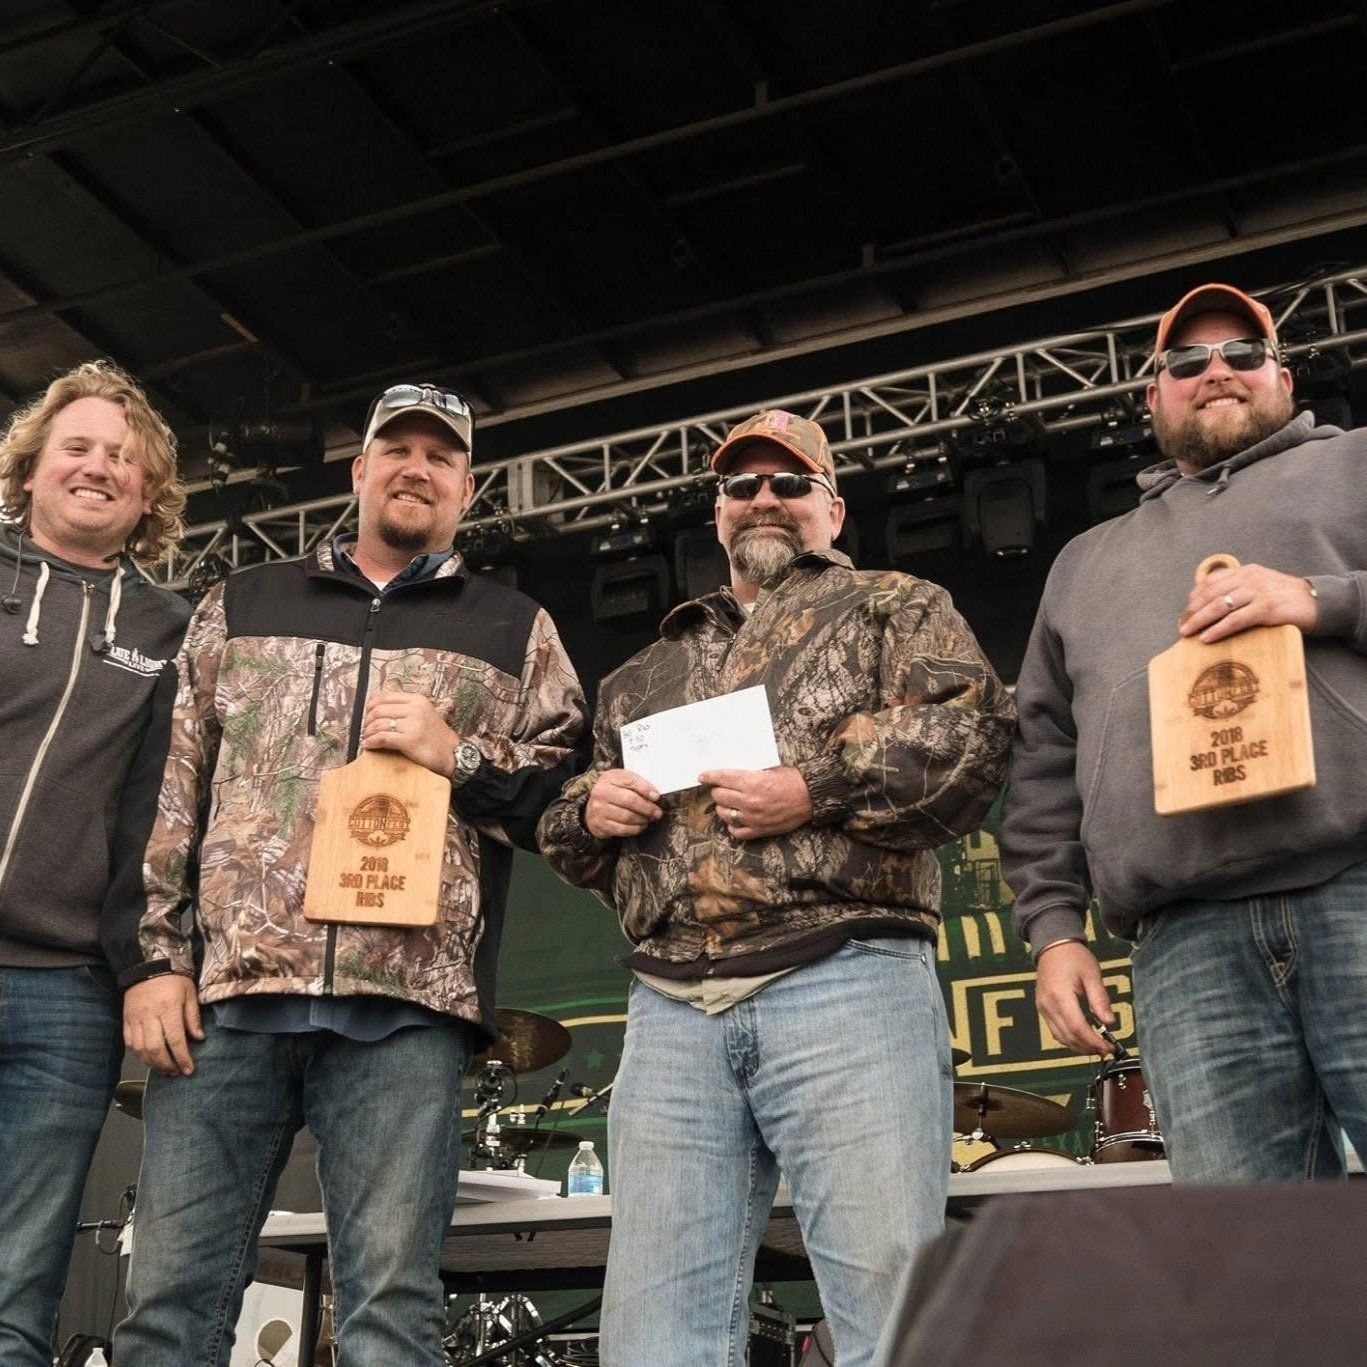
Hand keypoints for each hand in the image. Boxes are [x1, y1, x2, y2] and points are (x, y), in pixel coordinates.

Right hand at [124, 974, 202, 1076]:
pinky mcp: (126, 1020)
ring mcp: (135, 1019)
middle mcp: (149, 1015)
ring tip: (164, 1070)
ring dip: (152, 1064)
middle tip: (176, 1073)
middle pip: (155, 1048)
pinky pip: (130, 1043)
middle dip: (167, 1065)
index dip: (182, 1058)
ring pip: (140, 1049)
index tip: (189, 1069)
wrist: (148, 965)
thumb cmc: (173, 979)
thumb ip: (193, 1017)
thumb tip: (199, 1038)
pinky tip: (149, 1060)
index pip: (175, 1039)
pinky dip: (139, 1055)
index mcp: (168, 1008)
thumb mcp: (190, 993)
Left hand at [361, 689, 458, 777]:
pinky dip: (372, 742)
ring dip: (368, 732)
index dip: (371, 706)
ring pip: (378, 724)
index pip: (385, 696)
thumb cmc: (436, 736)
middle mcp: (415, 709)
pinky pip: (382, 738)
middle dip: (368, 721)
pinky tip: (369, 745)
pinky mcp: (409, 740)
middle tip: (366, 729)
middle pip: (378, 709)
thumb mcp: (424, 713)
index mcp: (417, 700)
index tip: (368, 714)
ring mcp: (412, 724)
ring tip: (367, 738)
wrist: (452, 754)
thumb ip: (404, 707)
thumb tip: (375, 700)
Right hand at [584, 769, 662, 838]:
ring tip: (649, 819)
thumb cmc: (613, 792)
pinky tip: (640, 826)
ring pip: (627, 817)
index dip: (646, 789)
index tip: (656, 797)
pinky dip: (635, 829)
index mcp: (609, 778)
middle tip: (657, 812)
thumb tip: (654, 796)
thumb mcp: (623, 781)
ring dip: (643, 819)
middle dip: (648, 808)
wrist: (595, 806)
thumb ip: (638, 784)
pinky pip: (622, 829)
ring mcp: (599, 810)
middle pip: (630, 800)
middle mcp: (601, 793)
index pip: (631, 781)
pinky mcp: (600, 825)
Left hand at [699, 766, 812, 839]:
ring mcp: (753, 817)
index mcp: (752, 782)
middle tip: (720, 788)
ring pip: (724, 813)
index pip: (722, 778)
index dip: (709, 776)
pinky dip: (732, 826)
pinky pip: (736, 831)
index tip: (702, 776)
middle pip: (719, 796)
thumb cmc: (793, 780)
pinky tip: (735, 819)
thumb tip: (730, 774)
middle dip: (717, 790)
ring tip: (728, 803)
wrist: (811, 797)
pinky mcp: (759, 830)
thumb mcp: (770, 769)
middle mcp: (749, 801)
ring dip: (723, 807)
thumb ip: (749, 773)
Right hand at [1034, 941, 1116, 1056]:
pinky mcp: (1042, 1008)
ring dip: (1079, 1046)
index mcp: (1060, 996)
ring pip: (1060, 1037)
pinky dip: (1069, 1039)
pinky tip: (1082, 1038)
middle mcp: (1048, 1005)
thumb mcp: (1092, 975)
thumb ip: (1100, 999)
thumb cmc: (1072, 957)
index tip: (1109, 1047)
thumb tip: (1109, 1022)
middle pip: (1068, 1036)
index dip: (1094, 1041)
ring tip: (1096, 1047)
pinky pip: (1055, 1030)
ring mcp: (1043, 1007)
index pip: (1077, 1027)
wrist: (1052, 945)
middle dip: (1088, 1047)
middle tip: (1106, 1050)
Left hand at [1179, 563, 1318, 643]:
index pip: (1210, 583)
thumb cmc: (1284, 598)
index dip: (1193, 598)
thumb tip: (1210, 604)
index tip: (1184, 612)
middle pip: (1210, 594)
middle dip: (1192, 611)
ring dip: (1199, 620)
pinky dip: (1218, 629)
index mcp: (1244, 572)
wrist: (1316, 601)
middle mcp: (1248, 578)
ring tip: (1186, 632)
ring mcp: (1257, 592)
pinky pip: (1235, 620)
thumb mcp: (1259, 586)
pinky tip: (1206, 637)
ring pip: (1219, 606)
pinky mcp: (1266, 608)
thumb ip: (1238, 590)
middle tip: (1181, 625)